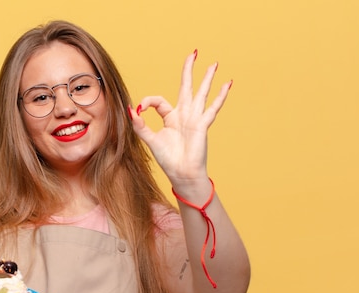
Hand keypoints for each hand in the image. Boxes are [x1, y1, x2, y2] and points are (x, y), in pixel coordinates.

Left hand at [129, 50, 231, 186]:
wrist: (182, 173)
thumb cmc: (168, 159)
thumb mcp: (150, 140)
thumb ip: (140, 125)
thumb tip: (131, 109)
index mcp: (170, 118)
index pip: (159, 102)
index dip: (148, 102)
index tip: (140, 108)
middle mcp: (184, 115)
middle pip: (186, 87)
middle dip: (189, 70)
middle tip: (193, 53)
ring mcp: (194, 119)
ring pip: (201, 93)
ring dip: (207, 78)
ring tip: (214, 64)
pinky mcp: (202, 125)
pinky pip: (212, 107)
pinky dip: (220, 96)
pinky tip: (228, 83)